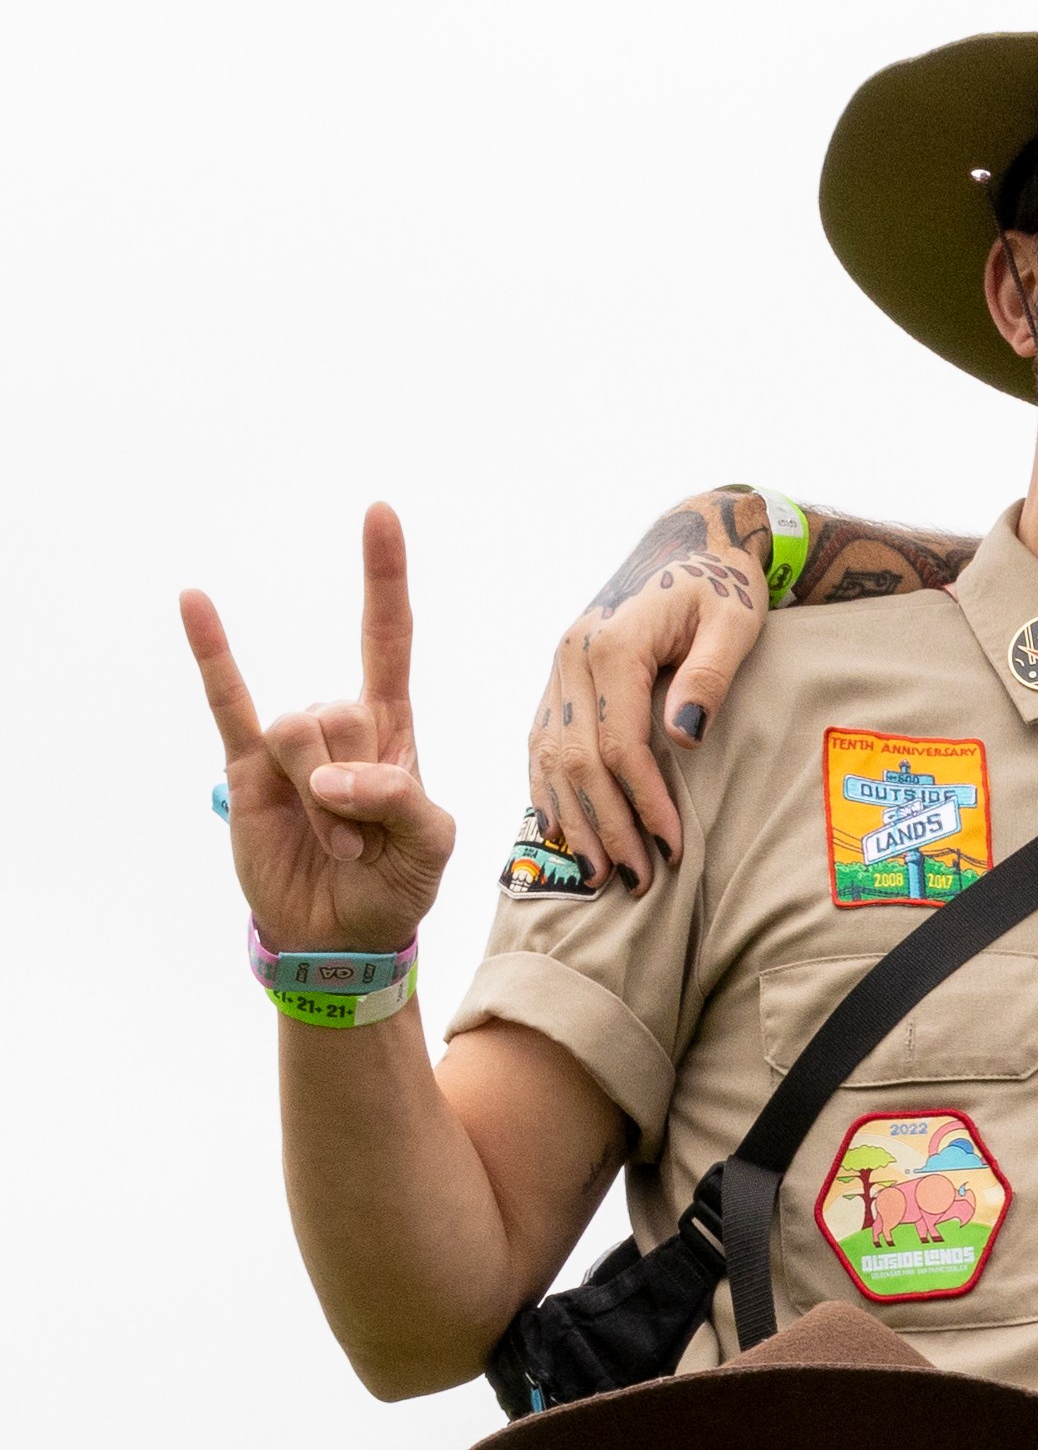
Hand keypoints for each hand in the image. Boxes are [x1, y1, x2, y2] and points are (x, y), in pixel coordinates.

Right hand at [182, 506, 454, 956]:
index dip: (383, 580)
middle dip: (357, 787)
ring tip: (332, 843)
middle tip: (362, 842)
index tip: (379, 513)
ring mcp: (291, 744)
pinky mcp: (247, 767)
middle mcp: (339, 724)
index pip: (388, 640)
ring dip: (319, 802)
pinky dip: (213, 653)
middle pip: (343, 712)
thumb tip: (333, 775)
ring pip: (298, 734)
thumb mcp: (430, 848)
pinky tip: (195, 602)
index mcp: (392, 731)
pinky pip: (227, 702)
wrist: (339, 936)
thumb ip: (402, 800)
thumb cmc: (392, 884)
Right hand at [527, 493, 772, 892]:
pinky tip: (559, 831)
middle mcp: (572, 655)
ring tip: (600, 876)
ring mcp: (559, 665)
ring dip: (574, 821)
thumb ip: (709, 676)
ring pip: (551, 757)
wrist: (690, 541)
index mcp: (612, 643)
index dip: (644, 803)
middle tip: (640, 881)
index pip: (621, 745)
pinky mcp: (559, 675)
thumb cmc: (722, 585)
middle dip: (609, 828)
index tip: (673, 847)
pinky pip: (540, 740)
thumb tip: (682, 738)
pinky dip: (546, 789)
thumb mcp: (734, 622)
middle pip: (580, 761)